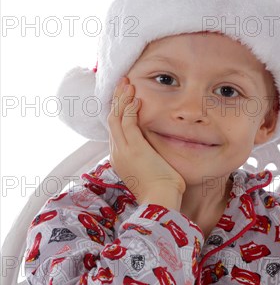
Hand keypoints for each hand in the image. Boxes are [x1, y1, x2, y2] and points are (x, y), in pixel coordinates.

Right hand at [107, 76, 185, 202]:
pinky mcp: (133, 148)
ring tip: (128, 84)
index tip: (125, 97)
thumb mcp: (151, 170)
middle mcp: (117, 152)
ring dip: (122, 99)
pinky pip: (127, 122)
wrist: (160, 200)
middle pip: (111, 119)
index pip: (115, 128)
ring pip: (116, 117)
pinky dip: (130, 109)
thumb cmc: (162, 190)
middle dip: (117, 99)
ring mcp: (123, 150)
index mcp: (120, 158)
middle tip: (123, 83)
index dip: (118, 110)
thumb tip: (158, 149)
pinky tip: (137, 99)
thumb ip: (150, 156)